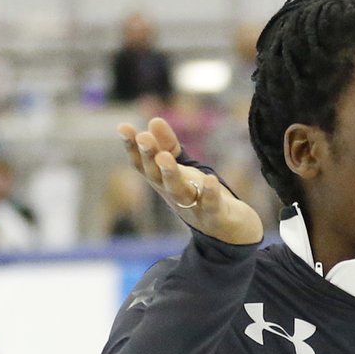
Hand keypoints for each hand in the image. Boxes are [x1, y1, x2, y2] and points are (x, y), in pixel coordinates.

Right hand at [118, 117, 263, 244]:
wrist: (230, 232)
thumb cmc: (201, 196)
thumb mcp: (184, 170)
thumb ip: (169, 147)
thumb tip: (153, 121)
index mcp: (164, 183)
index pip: (143, 165)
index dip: (133, 148)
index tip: (124, 128)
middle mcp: (174, 195)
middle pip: (157, 177)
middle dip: (150, 157)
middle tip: (143, 137)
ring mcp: (194, 207)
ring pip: (178, 191)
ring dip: (171, 175)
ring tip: (165, 157)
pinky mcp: (217, 216)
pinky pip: (211, 205)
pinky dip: (209, 193)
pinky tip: (210, 179)